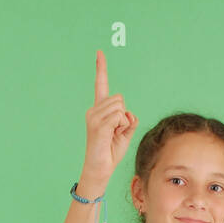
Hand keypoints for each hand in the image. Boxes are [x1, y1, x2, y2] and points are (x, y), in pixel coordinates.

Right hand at [82, 49, 137, 182]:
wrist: (99, 169)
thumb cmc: (110, 152)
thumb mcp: (124, 133)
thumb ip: (129, 120)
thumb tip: (129, 114)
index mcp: (99, 110)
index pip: (101, 85)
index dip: (101, 69)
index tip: (100, 53)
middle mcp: (94, 110)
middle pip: (120, 99)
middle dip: (124, 115)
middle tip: (116, 132)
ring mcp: (94, 116)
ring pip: (120, 107)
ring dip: (123, 123)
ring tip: (113, 135)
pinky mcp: (98, 124)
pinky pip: (119, 116)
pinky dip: (121, 127)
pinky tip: (112, 136)